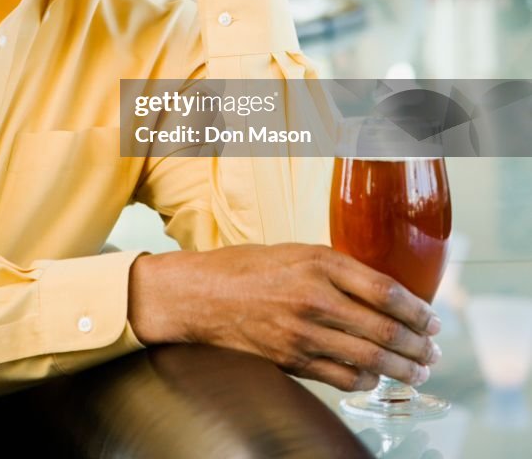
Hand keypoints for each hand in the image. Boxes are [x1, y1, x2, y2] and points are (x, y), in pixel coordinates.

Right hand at [128, 244, 441, 391]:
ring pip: (369, 359)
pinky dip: (367, 382)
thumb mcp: (297, 252)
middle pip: (384, 329)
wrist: (200, 294)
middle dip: (418, 345)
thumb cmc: (248, 268)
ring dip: (401, 369)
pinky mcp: (292, 359)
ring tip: (418, 371)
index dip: (417, 309)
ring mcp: (303, 332)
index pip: (385, 289)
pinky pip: (342, 379)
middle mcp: (315, 297)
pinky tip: (376, 380)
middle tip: (434, 351)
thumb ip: (338, 268)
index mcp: (320, 262)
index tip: (433, 319)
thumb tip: (382, 291)